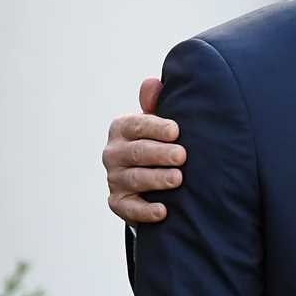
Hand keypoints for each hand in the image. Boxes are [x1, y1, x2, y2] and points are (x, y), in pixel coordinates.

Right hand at [102, 78, 184, 222]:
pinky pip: (128, 208)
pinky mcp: (118, 203)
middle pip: (136, 152)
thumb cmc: (159, 141)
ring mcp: (114, 179)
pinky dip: (145, 211)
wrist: (151, 178)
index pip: (136, 125)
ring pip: (134, 179)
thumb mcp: (158, 121)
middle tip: (182, 155)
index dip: (155, 127)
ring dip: (156, 179)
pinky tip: (163, 210)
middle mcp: (113, 153)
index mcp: (122, 128)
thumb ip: (155, 102)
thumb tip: (153, 83)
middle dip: (160, 154)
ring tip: (178, 179)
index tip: (176, 131)